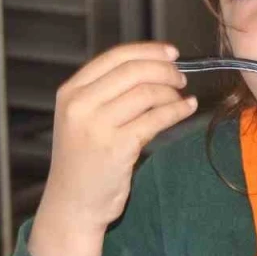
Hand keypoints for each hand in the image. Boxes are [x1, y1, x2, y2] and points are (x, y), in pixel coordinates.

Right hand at [30, 42, 196, 255]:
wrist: (72, 204)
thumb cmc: (83, 161)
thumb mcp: (82, 119)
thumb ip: (106, 93)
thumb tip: (152, 67)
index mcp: (70, 92)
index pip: (115, 57)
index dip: (148, 51)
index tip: (171, 53)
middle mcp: (80, 105)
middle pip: (133, 71)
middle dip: (165, 70)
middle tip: (181, 77)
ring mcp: (97, 126)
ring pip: (147, 93)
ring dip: (172, 92)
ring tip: (182, 97)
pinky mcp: (117, 147)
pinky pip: (156, 118)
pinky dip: (177, 110)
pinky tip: (186, 108)